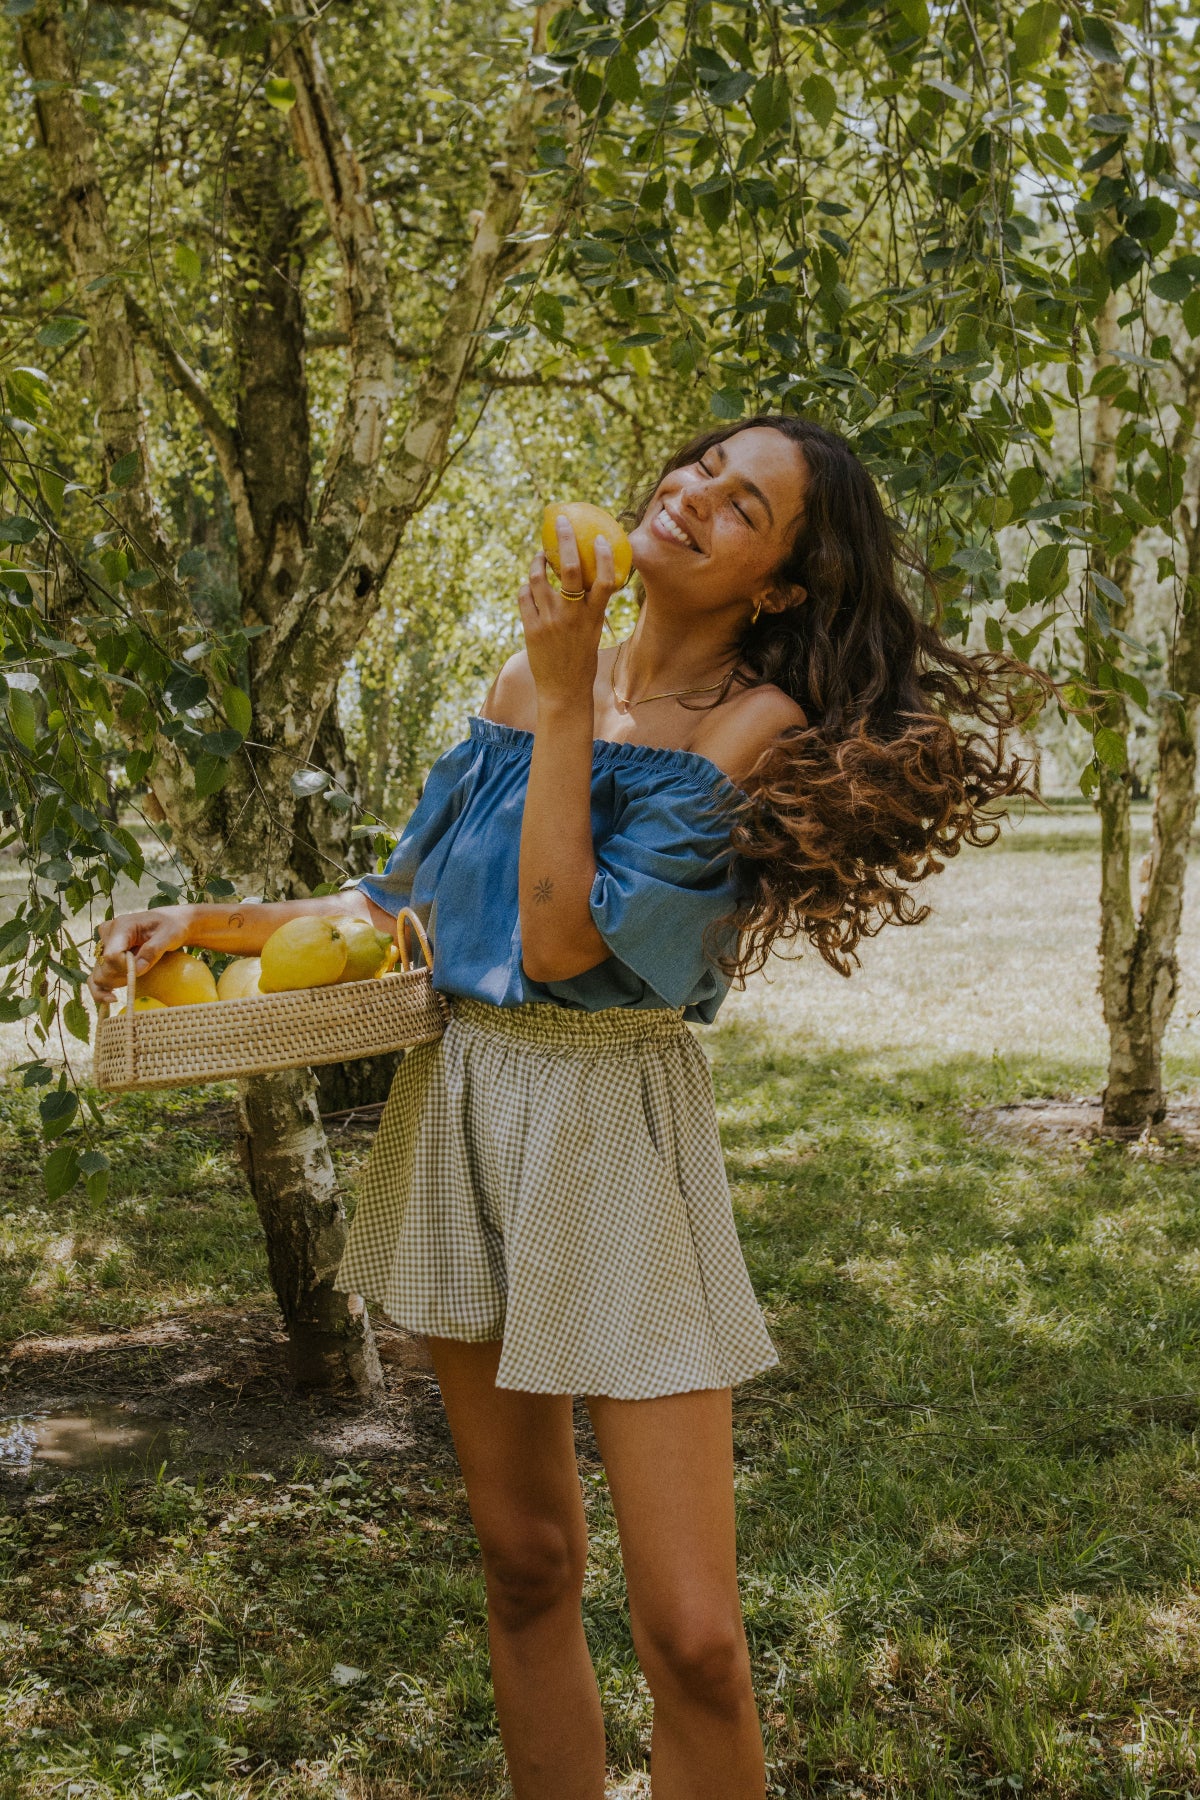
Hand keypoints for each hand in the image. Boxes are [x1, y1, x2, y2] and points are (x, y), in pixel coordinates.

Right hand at [88, 906, 190, 1004]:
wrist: (169, 924)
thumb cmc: (172, 927)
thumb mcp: (169, 935)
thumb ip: (153, 950)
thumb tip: (137, 970)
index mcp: (121, 926)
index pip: (112, 955)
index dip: (126, 969)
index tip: (142, 970)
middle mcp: (107, 936)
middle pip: (105, 968)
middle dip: (123, 977)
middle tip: (143, 972)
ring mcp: (104, 948)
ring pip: (99, 976)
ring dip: (116, 984)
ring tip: (135, 980)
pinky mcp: (105, 959)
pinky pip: (96, 979)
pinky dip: (101, 991)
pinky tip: (113, 999)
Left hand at [517, 516, 617, 707]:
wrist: (564, 689)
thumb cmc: (581, 658)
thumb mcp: (593, 631)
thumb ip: (590, 607)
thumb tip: (586, 580)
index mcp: (594, 616)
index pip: (606, 581)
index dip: (603, 556)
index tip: (600, 539)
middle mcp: (573, 616)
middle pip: (571, 569)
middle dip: (565, 540)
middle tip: (561, 522)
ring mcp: (550, 621)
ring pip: (539, 579)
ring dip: (537, 563)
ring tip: (540, 557)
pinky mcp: (532, 628)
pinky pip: (524, 596)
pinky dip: (526, 587)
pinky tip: (529, 586)